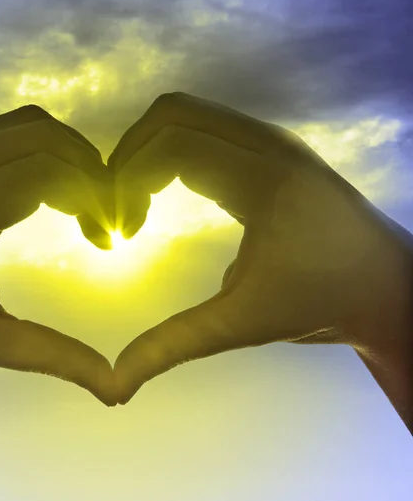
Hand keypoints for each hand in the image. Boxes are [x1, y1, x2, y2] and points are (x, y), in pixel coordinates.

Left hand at [0, 105, 116, 405]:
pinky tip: (47, 192)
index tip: (109, 234)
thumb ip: (52, 355)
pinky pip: (3, 134)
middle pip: (43, 135)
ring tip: (83, 200)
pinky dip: (39, 151)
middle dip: (89, 168)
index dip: (94, 193)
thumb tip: (114, 386)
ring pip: (25, 124)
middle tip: (104, 214)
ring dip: (66, 154)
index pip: (48, 171)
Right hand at [111, 92, 412, 406]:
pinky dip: (170, 153)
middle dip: (129, 158)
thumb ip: (172, 346)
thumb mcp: (242, 325)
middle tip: (117, 214)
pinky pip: (204, 129)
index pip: (171, 143)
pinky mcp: (271, 149)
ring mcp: (273, 140)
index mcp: (265, 179)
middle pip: (172, 114)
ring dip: (148, 153)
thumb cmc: (321, 305)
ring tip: (134, 208)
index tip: (115, 228)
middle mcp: (269, 144)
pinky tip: (162, 197)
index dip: (126, 177)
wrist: (389, 289)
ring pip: (187, 115)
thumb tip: (114, 385)